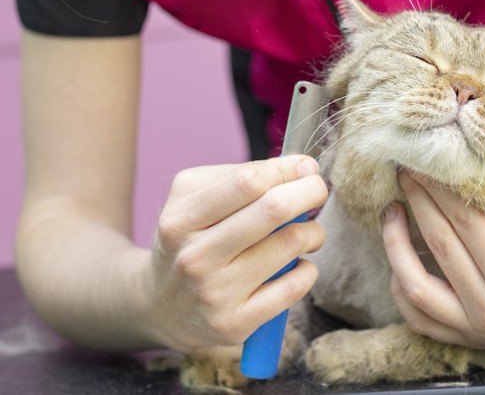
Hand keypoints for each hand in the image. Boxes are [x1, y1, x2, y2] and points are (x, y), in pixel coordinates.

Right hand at [143, 155, 327, 352]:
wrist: (160, 308)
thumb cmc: (189, 241)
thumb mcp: (190, 200)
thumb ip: (236, 177)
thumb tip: (294, 168)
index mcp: (181, 220)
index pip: (247, 182)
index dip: (286, 169)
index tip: (305, 166)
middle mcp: (195, 257)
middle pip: (273, 210)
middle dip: (309, 191)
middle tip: (318, 189)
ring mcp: (215, 293)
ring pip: (290, 245)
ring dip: (313, 232)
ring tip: (309, 232)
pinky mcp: (235, 324)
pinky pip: (294, 287)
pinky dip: (308, 269)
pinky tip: (298, 265)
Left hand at [383, 171, 484, 359]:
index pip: (466, 222)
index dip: (440, 188)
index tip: (424, 162)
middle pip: (439, 245)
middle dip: (417, 202)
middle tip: (404, 172)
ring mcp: (476, 330)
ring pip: (415, 288)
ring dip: (395, 246)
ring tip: (391, 212)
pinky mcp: (469, 340)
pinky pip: (419, 319)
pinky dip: (402, 288)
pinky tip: (398, 259)